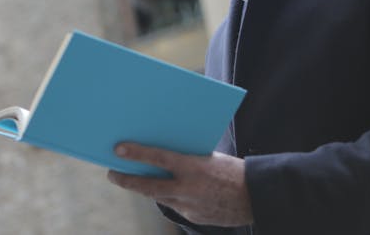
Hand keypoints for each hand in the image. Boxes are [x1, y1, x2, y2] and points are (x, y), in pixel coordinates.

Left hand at [107, 143, 253, 226]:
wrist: (256, 197)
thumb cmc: (234, 170)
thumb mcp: (209, 158)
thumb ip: (186, 159)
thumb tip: (162, 157)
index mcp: (194, 167)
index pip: (158, 159)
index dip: (136, 154)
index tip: (118, 150)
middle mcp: (188, 189)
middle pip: (149, 187)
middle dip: (127, 181)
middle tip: (112, 174)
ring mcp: (190, 207)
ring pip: (160, 198)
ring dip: (148, 189)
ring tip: (136, 180)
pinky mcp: (194, 218)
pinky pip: (176, 206)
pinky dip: (171, 197)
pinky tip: (171, 190)